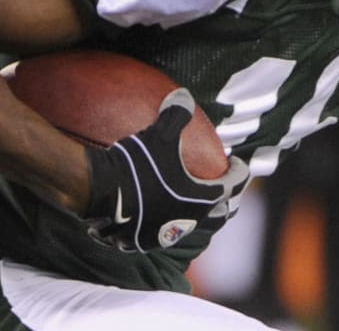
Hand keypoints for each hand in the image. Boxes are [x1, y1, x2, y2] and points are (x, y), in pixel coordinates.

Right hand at [82, 88, 236, 251]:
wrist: (98, 193)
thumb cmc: (136, 165)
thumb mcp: (159, 135)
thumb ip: (176, 114)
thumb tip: (184, 95)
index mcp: (202, 197)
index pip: (234, 184)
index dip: (240, 171)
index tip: (237, 162)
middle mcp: (189, 221)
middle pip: (221, 214)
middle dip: (227, 200)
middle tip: (223, 186)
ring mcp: (166, 236)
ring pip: (193, 228)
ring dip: (198, 215)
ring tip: (192, 201)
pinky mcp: (143, 243)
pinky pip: (163, 235)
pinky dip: (167, 225)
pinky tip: (157, 213)